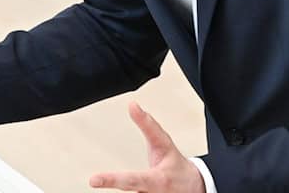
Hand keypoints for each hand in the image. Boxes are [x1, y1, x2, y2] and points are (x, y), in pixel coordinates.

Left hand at [89, 102, 205, 191]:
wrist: (195, 187)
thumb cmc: (175, 165)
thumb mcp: (164, 143)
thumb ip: (148, 126)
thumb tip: (133, 105)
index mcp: (158, 181)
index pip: (131, 179)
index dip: (112, 180)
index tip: (93, 180)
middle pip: (129, 191)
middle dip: (113, 183)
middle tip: (94, 181)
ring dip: (124, 184)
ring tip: (119, 180)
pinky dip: (136, 191)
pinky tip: (125, 184)